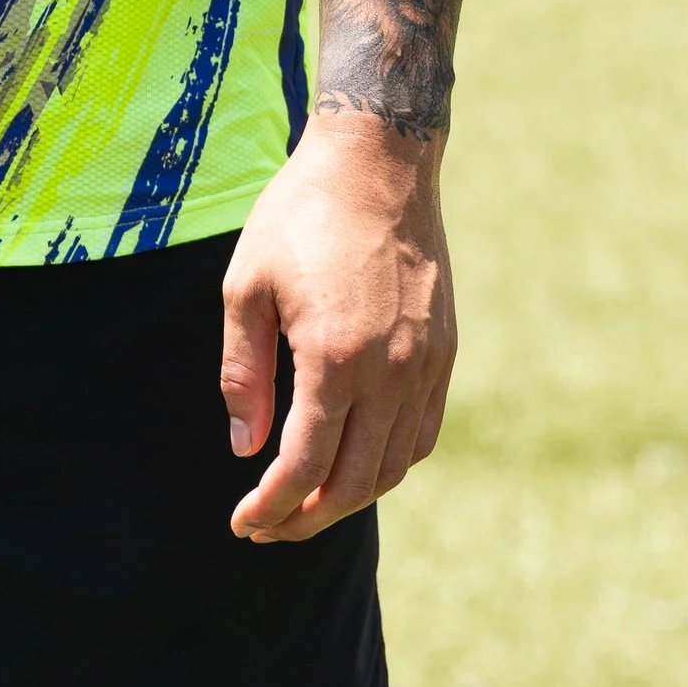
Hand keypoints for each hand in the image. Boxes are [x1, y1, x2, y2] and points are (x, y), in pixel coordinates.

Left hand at [219, 112, 455, 541]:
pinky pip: (423, 432)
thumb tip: (246, 449)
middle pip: (355, 483)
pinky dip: (391, 463)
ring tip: (308, 504)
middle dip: (307, 519)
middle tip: (269, 527)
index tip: (242, 523)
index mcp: (334, 357)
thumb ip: (243, 374)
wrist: (377, 159)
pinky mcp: (445, 351)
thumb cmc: (300, 214)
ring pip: (395, 466)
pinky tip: (357, 462)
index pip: (305, 466)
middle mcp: (390, 370)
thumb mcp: (246, 285)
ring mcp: (426, 364)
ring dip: (351, 498)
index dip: (271, 506)